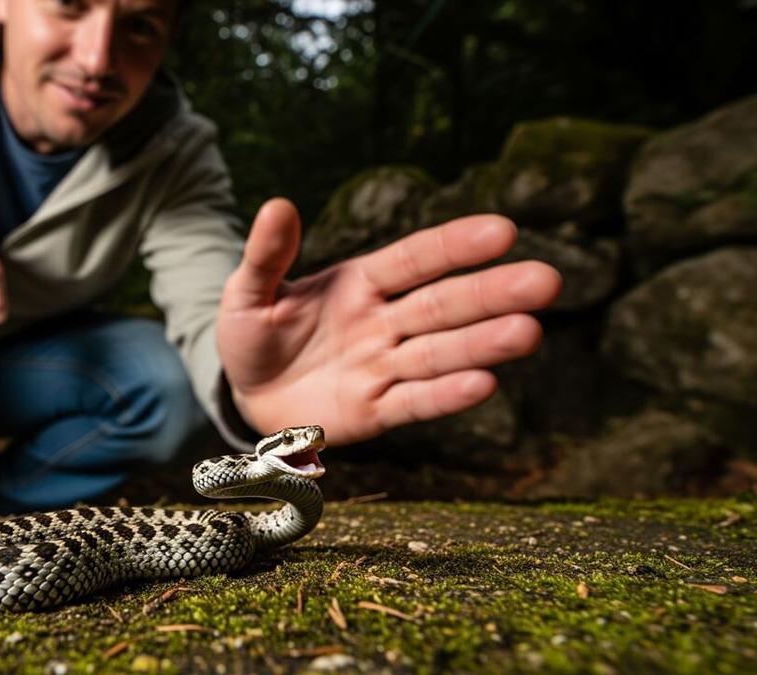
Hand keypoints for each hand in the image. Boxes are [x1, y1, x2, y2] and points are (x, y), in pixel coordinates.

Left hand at [216, 198, 561, 443]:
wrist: (246, 393)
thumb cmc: (253, 334)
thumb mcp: (247, 292)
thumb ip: (267, 256)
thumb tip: (277, 205)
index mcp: (360, 284)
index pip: (415, 260)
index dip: (455, 246)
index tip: (503, 230)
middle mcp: (382, 323)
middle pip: (442, 306)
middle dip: (491, 294)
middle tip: (546, 281)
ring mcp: (382, 368)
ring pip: (438, 354)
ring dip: (482, 344)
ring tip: (529, 332)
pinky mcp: (374, 412)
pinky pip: (413, 402)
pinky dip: (445, 395)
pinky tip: (485, 383)